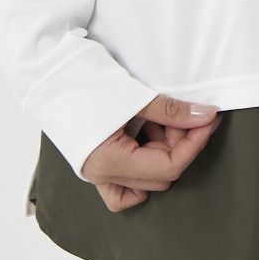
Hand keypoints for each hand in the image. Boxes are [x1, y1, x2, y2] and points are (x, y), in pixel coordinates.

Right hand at [80, 93, 223, 212]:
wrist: (49, 73)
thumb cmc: (85, 82)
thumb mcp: (135, 96)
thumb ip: (173, 111)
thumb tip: (206, 116)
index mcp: (109, 163)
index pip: (168, 167)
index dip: (194, 143)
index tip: (209, 118)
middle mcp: (101, 175)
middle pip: (160, 174)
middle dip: (180, 144)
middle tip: (187, 113)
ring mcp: (97, 172)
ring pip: (146, 179)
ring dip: (162, 148)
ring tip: (160, 116)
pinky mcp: (96, 162)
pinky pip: (124, 186)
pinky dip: (143, 166)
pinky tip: (149, 138)